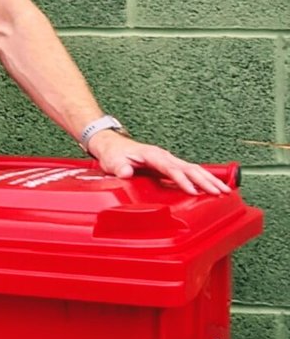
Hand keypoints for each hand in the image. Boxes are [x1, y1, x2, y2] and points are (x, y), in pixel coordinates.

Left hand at [87, 129, 229, 195]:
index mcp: (153, 155)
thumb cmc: (114, 155)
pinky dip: (203, 179)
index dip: (183, 181)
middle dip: (206, 181)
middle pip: (190, 168)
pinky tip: (213, 187)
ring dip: (210, 180)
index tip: (194, 192)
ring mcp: (169, 160)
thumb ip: (120, 168)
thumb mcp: (113, 162)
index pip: (172, 169)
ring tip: (226, 190)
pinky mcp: (170, 165)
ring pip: (194, 169)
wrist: (113, 146)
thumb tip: (125, 173)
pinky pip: (190, 172)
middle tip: (221, 192)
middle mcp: (164, 156)